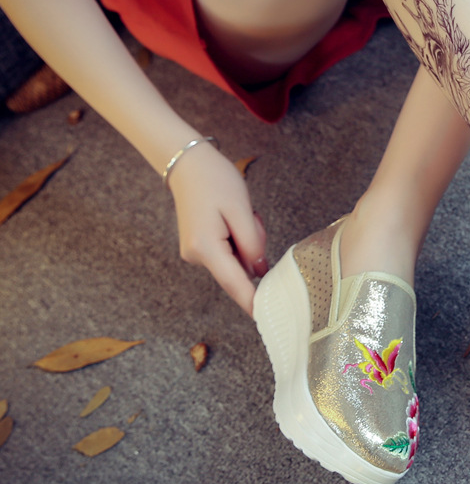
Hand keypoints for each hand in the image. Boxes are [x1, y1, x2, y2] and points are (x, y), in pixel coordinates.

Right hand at [167, 142, 267, 314]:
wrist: (188, 164)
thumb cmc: (216, 181)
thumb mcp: (241, 210)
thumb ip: (252, 243)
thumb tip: (258, 271)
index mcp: (206, 249)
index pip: (235, 283)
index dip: (252, 301)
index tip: (266, 319)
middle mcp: (197, 256)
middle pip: (239, 268)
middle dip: (254, 248)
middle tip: (252, 217)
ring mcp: (196, 252)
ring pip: (236, 259)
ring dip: (247, 240)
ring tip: (241, 212)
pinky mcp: (199, 246)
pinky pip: (229, 250)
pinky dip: (238, 237)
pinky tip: (234, 216)